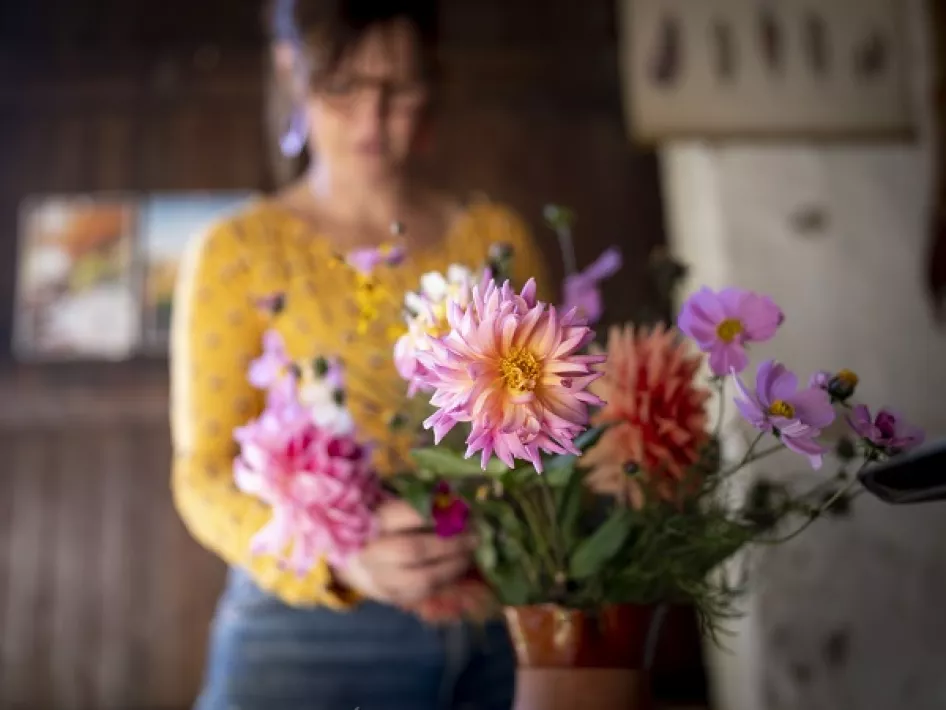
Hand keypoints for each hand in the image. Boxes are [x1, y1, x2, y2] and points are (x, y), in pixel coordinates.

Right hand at [333, 498, 476, 605]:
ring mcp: (381, 579)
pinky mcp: (393, 597)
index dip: (435, 513)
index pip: (404, 515)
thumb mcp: (396, 508)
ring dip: (453, 567)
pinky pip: (425, 594)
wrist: (357, 557)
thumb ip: (424, 505)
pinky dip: (447, 581)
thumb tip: (461, 503)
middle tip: (475, 536)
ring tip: (470, 554)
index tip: (461, 509)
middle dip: (450, 543)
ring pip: (422, 579)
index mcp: (373, 522)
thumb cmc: (385, 526)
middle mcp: (373, 552)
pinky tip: (458, 569)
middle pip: (414, 550)